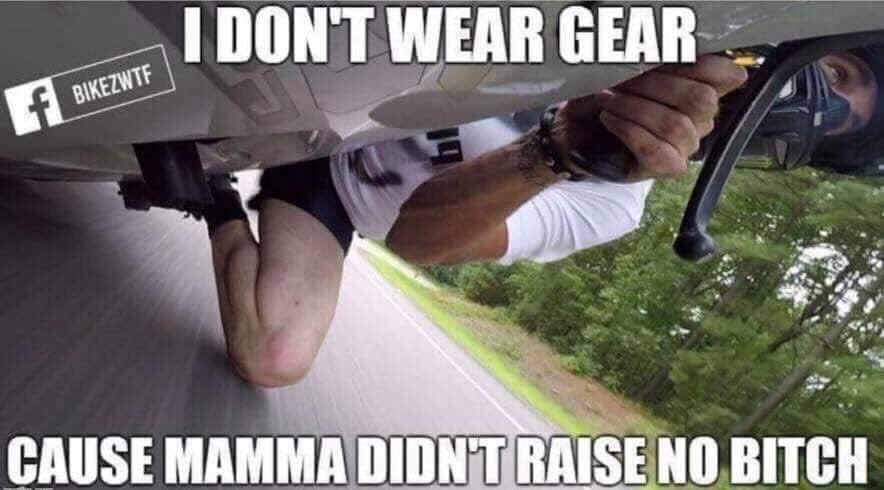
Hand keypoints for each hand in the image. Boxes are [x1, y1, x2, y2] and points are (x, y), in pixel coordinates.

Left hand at [553, 55, 748, 180]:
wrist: (580, 133)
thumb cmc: (609, 98)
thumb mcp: (628, 72)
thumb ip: (652, 62)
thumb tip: (656, 53)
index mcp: (702, 90)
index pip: (727, 76)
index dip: (705, 64)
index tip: (665, 56)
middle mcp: (702, 120)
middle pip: (700, 99)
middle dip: (655, 85)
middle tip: (620, 82)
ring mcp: (687, 145)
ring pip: (674, 125)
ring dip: (634, 107)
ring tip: (606, 100)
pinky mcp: (668, 167)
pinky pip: (654, 149)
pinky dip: (627, 130)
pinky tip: (609, 119)